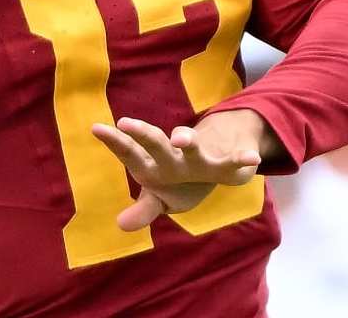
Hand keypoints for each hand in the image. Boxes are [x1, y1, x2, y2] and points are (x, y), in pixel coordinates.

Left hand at [92, 109, 267, 231]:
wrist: (214, 164)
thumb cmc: (177, 182)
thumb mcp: (159, 199)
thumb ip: (143, 209)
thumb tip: (121, 224)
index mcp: (152, 164)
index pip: (129, 152)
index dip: (113, 141)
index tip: (95, 128)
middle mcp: (172, 156)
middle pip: (155, 143)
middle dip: (143, 134)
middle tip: (125, 123)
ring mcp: (198, 157)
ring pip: (191, 146)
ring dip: (186, 139)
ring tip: (181, 138)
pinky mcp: (223, 165)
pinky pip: (233, 163)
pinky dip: (242, 160)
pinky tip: (252, 159)